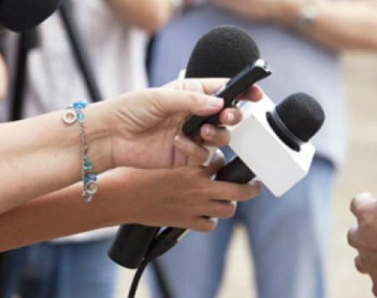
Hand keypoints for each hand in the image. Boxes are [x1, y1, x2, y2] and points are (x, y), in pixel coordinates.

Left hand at [97, 78, 262, 170]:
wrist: (110, 137)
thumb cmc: (131, 110)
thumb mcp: (161, 97)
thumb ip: (193, 100)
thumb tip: (219, 103)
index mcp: (190, 93)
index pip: (223, 89)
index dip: (242, 91)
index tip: (255, 93)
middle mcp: (194, 114)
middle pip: (228, 114)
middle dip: (233, 115)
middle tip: (226, 116)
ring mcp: (192, 135)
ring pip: (221, 136)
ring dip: (217, 133)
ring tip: (203, 131)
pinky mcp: (185, 155)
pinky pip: (203, 155)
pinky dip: (194, 150)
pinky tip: (178, 143)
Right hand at [108, 154, 261, 230]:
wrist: (121, 197)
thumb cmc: (137, 172)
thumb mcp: (163, 156)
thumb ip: (183, 154)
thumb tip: (195, 150)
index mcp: (195, 165)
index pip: (222, 161)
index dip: (222, 162)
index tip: (222, 162)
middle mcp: (200, 187)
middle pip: (239, 190)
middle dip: (251, 188)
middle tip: (255, 185)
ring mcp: (195, 206)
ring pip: (228, 209)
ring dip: (229, 205)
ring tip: (228, 201)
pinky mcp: (186, 222)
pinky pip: (209, 225)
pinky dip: (210, 221)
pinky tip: (205, 216)